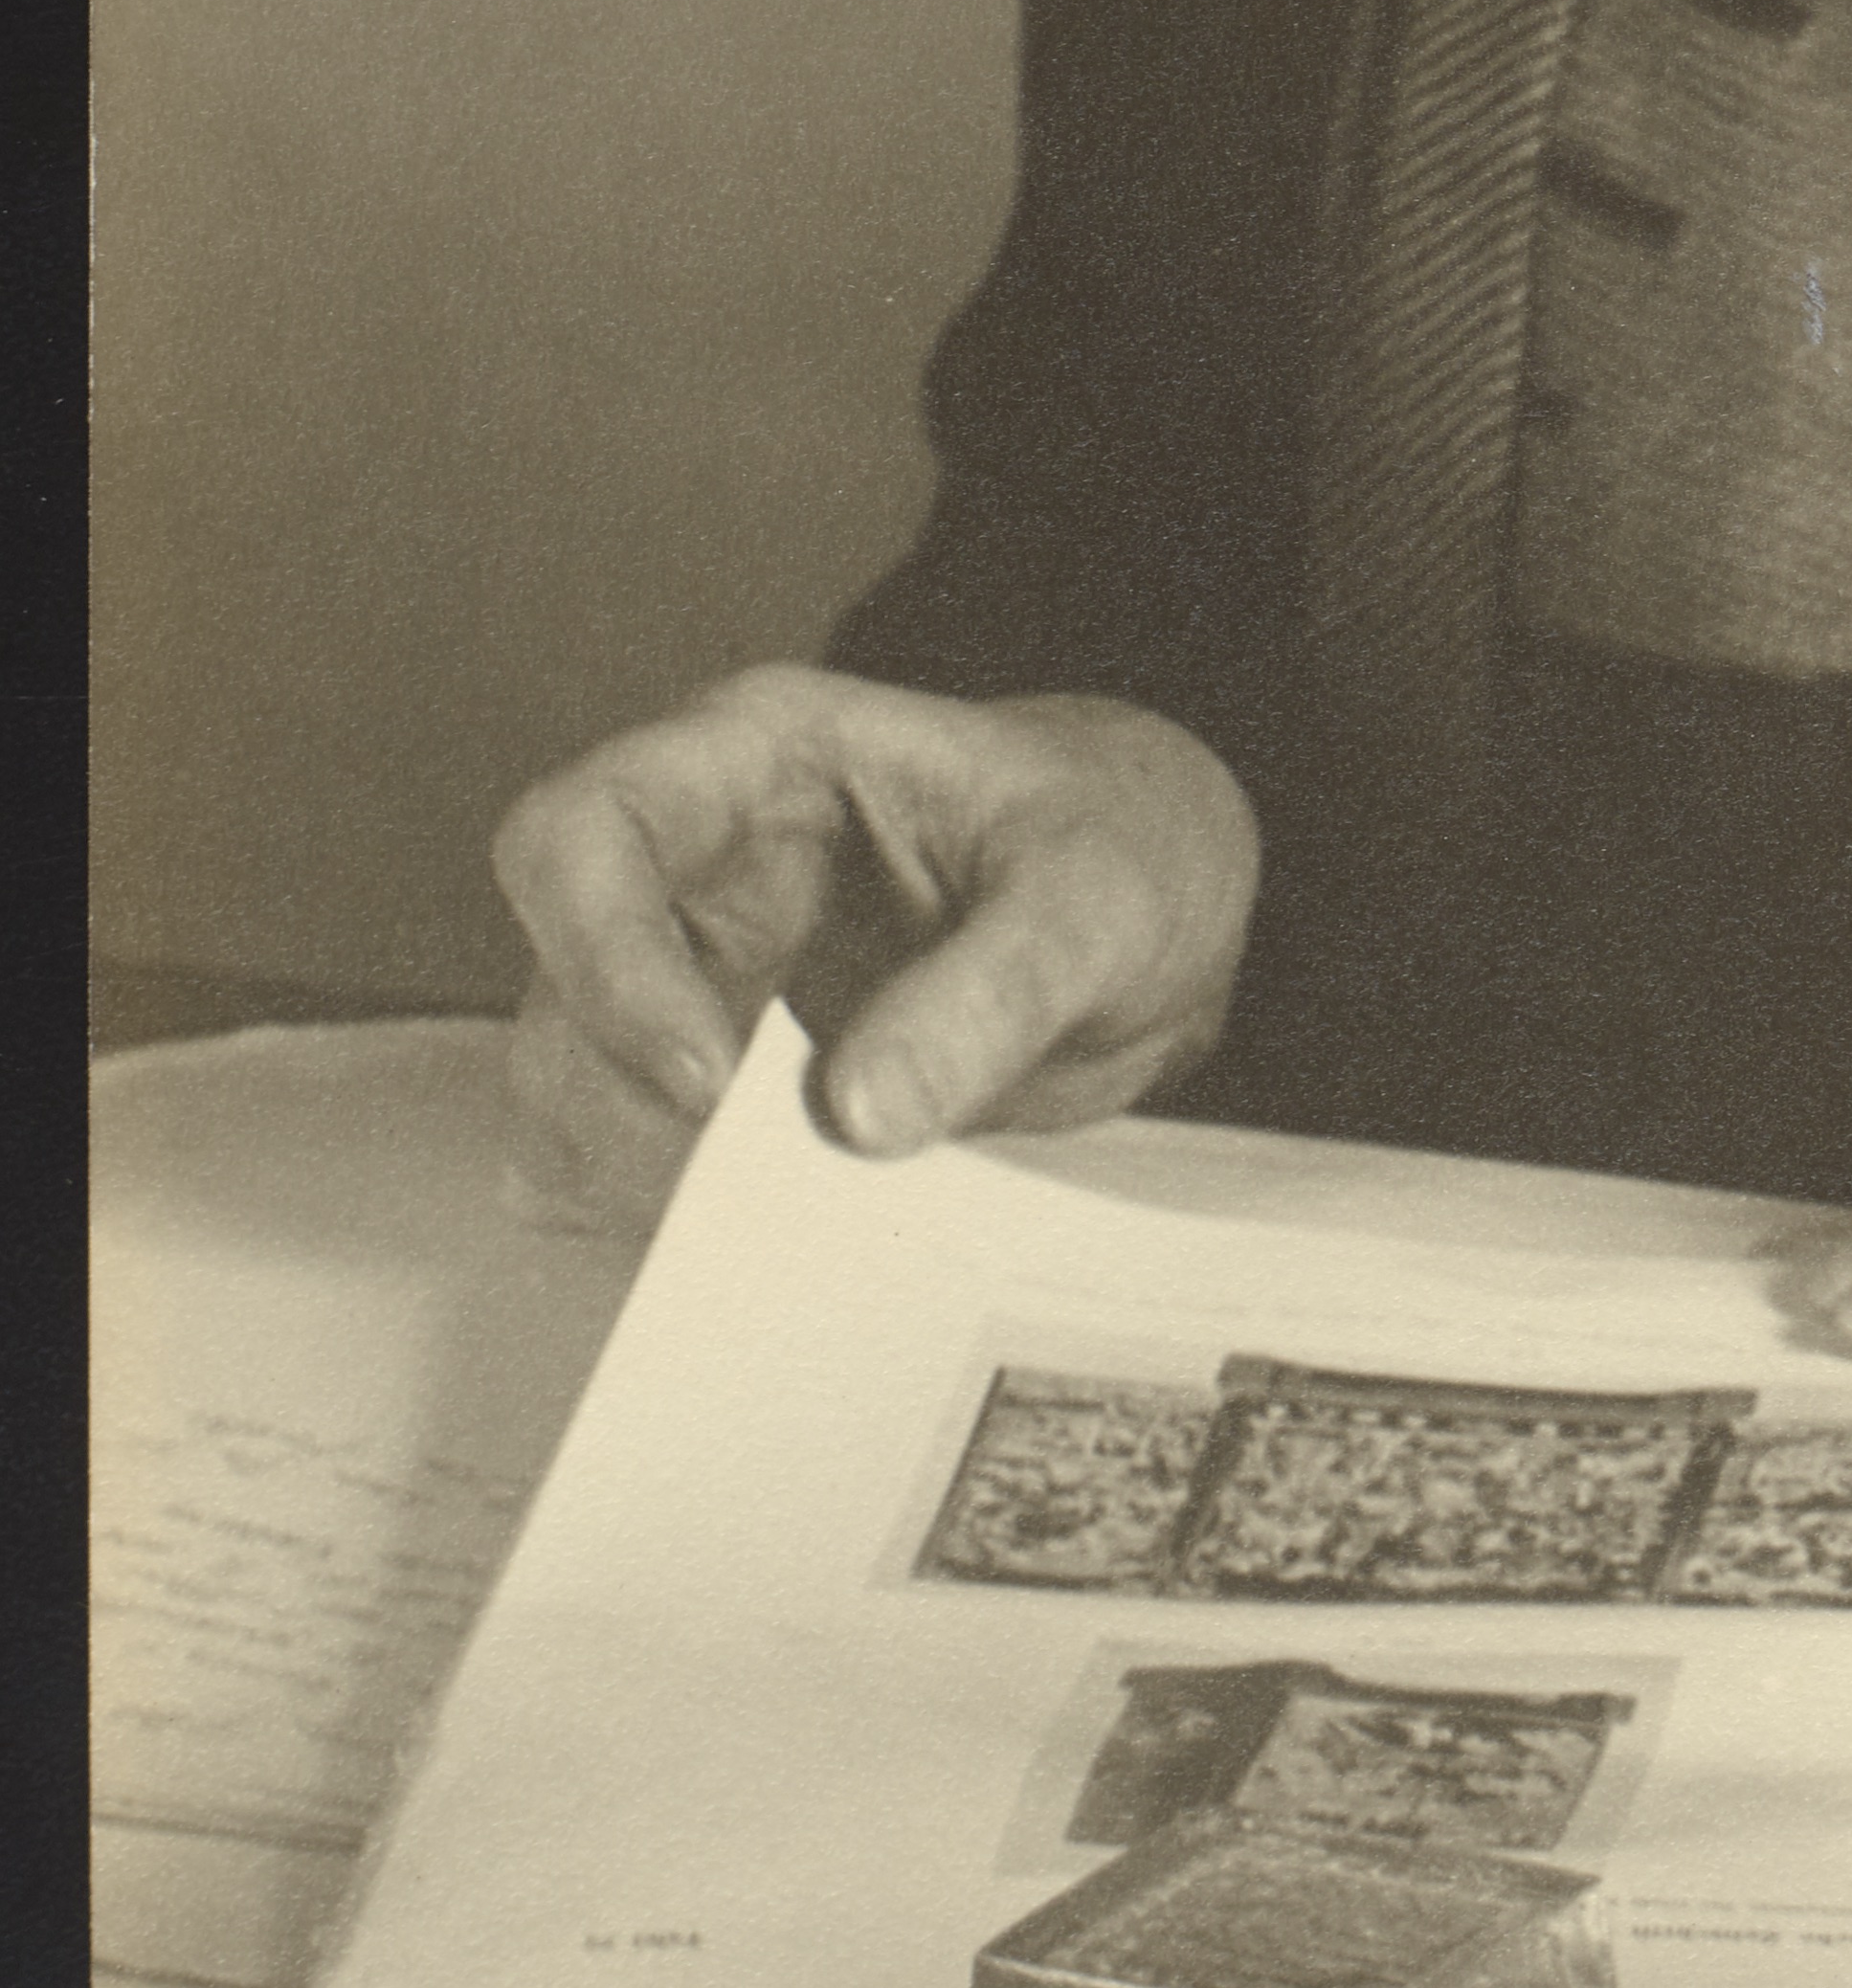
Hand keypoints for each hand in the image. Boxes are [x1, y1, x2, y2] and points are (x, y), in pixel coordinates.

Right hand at [493, 665, 1261, 1220]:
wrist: (1160, 910)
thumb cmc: (1123, 840)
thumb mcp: (1102, 895)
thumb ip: (997, 987)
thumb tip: (858, 1114)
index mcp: (762, 757)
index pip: (581, 834)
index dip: (604, 963)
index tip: (713, 1085)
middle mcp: (696, 859)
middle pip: (555, 994)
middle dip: (632, 1113)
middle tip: (768, 1188)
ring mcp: (690, 970)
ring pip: (566, 1095)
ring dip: (647, 1179)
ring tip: (793, 1213)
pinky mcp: (708, 1073)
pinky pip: (621, 1160)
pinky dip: (673, 1214)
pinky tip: (779, 1230)